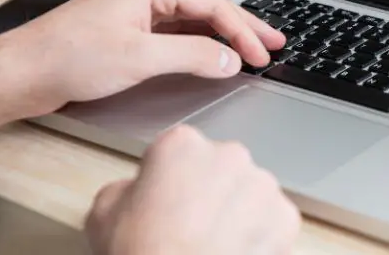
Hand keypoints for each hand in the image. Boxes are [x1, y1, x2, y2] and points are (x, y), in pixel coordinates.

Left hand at [0, 0, 284, 131]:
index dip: (242, 31)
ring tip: (251, 49)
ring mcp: (135, 10)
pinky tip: (212, 56)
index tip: (261, 54)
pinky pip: (174, 32)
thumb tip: (229, 59)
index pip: (212, 4)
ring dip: (222, 36)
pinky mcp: (127, 30)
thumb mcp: (140, 58)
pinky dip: (198, 44)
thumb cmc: (68, 57)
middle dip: (242, 27)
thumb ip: (192, 57)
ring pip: (191, 20)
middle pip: (206, 7)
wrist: (22, 71)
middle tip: (274, 42)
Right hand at [86, 124, 300, 254]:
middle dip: (210, 192)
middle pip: (220, 169)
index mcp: (182, 144)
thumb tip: (139, 191)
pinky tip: (236, 252)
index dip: (170, 179)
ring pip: (250, 194)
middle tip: (190, 227)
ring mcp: (262, 185)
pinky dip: (260, 237)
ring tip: (214, 244)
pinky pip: (273, 223)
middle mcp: (229, 154)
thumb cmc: (140, 253)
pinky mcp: (286, 217)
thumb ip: (126, 187)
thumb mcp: (103, 213)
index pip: (179, 151)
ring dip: (237, 213)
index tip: (165, 202)